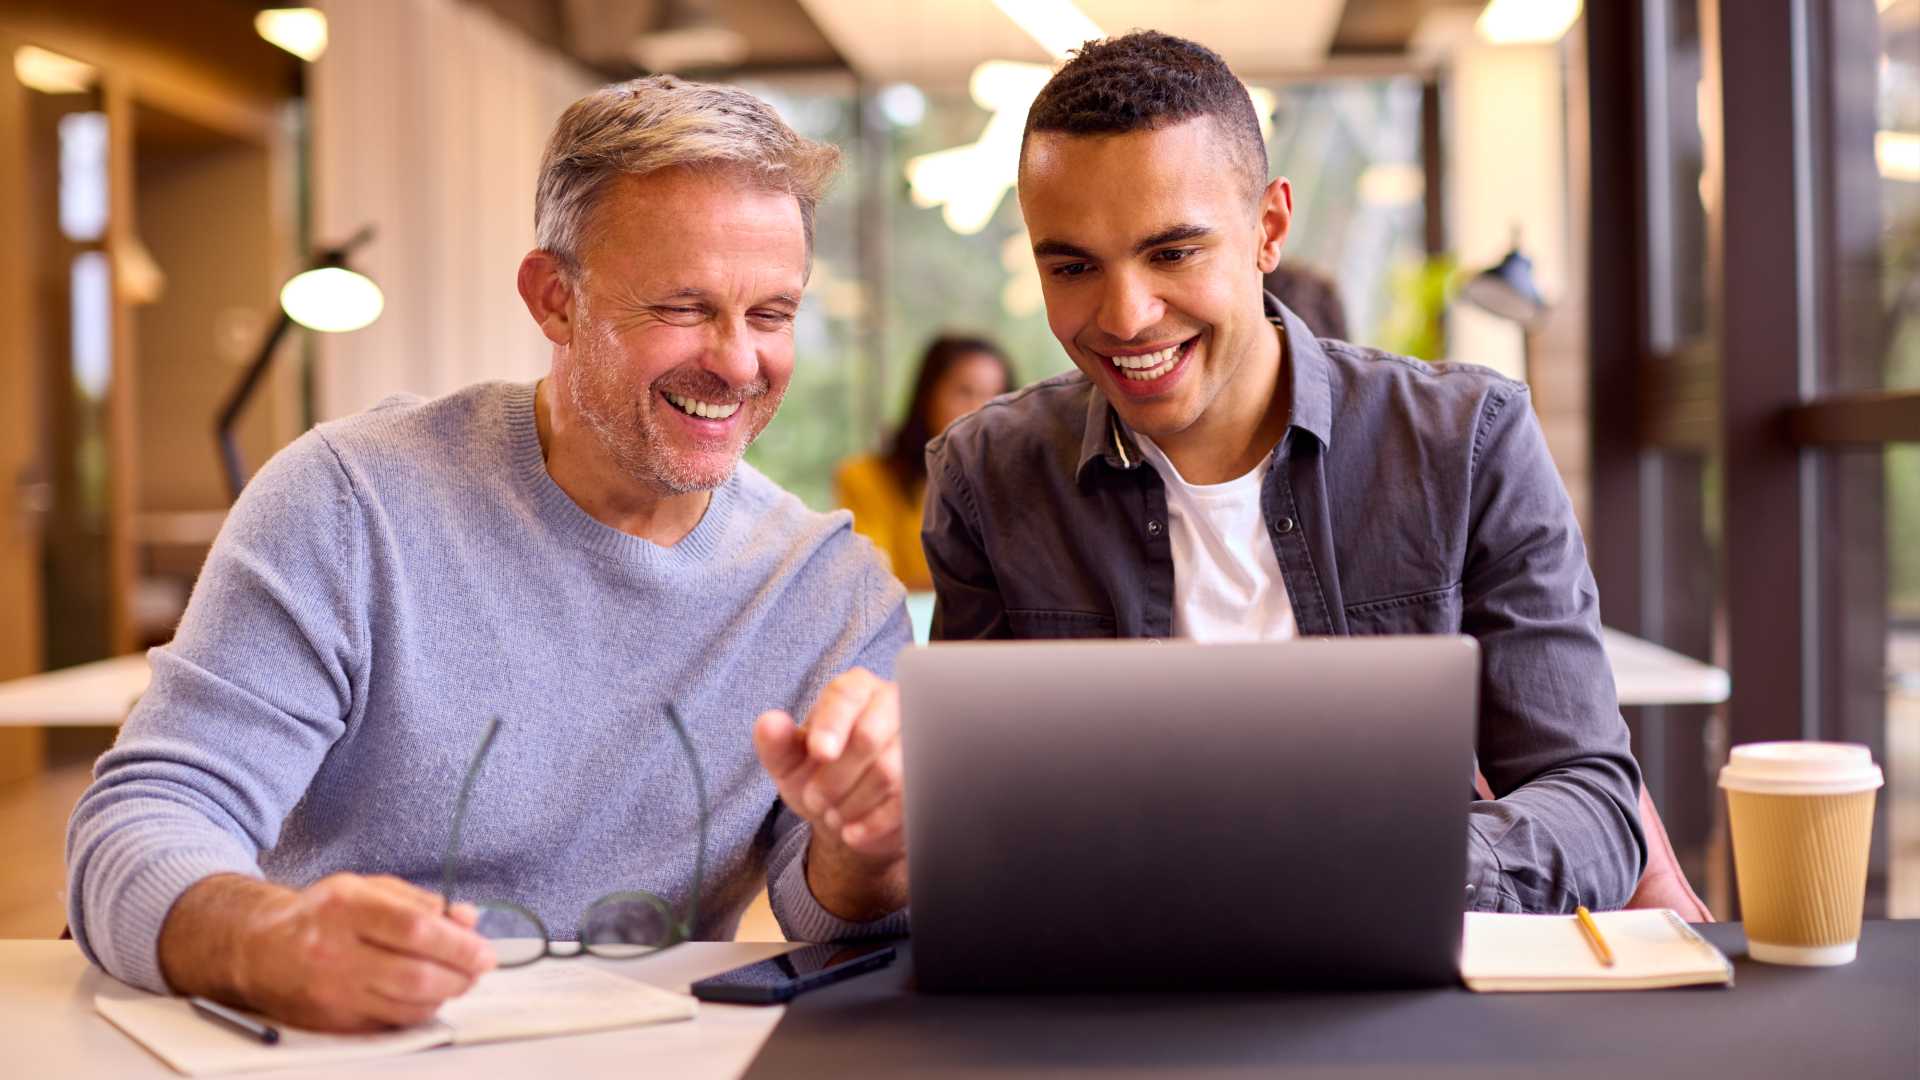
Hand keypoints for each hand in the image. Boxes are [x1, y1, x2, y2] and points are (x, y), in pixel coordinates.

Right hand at [158, 872, 496, 1031]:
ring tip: (459, 978)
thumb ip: (420, 902)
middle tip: (479, 967)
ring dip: (446, 994)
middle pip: (415, 974)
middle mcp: (334, 952)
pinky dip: (420, 1010)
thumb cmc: (321, 915)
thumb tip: (467, 919)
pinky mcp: (331, 1022)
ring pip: (408, 1005)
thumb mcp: (367, 889)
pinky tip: (429, 994)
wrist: (258, 949)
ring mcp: (331, 992)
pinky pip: (391, 1023)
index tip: (484, 950)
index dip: (458, 944)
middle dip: (461, 974)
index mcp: (345, 908)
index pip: (415, 929)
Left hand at [754, 668, 908, 919]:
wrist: (851, 813)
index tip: (819, 752)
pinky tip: (854, 832)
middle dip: (835, 776)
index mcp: (856, 689)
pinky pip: (908, 802)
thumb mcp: (790, 762)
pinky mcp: (933, 778)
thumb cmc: (820, 774)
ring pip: (889, 772)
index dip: (832, 724)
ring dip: (852, 802)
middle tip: (815, 799)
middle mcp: (894, 705)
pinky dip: (874, 823)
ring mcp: (920, 741)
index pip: (847, 694)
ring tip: (834, 814)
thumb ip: (776, 742)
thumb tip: (769, 723)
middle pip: (869, 736)